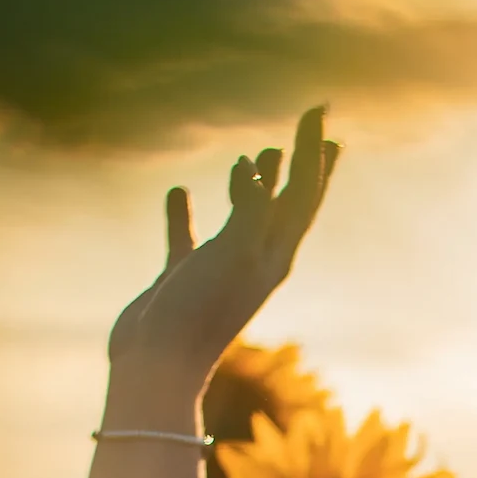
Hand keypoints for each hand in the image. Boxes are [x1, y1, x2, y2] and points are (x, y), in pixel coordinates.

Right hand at [101, 105, 339, 432]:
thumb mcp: (234, 255)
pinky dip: (185, 214)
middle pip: (288, 203)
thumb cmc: (199, 312)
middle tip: (317, 129)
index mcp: (275, 255)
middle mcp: (255, 261)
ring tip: (264, 154)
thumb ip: (251, 209)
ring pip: (243, 217)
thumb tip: (254, 166)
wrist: (157, 366)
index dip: (312, 152)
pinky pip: (188, 239)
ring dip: (255, 184)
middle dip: (303, 165)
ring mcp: (220, 270)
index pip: (303, 193)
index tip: (319, 111)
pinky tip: (177, 191)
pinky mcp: (184, 279)